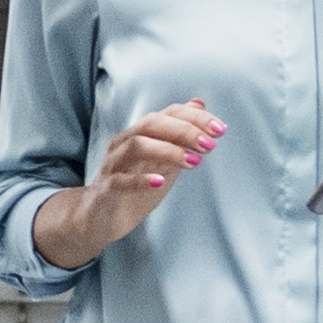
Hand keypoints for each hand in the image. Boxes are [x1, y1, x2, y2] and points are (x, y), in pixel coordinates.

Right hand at [31, 99, 225, 270]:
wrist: (102, 218)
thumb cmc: (134, 186)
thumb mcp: (162, 158)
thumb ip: (179, 134)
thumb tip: (199, 104)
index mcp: (140, 133)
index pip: (168, 114)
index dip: (195, 118)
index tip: (220, 129)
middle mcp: (124, 143)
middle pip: (152, 123)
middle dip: (185, 130)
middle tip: (210, 145)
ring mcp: (114, 165)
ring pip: (137, 145)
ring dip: (168, 150)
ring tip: (193, 162)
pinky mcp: (106, 189)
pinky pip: (120, 180)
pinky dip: (141, 179)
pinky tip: (160, 181)